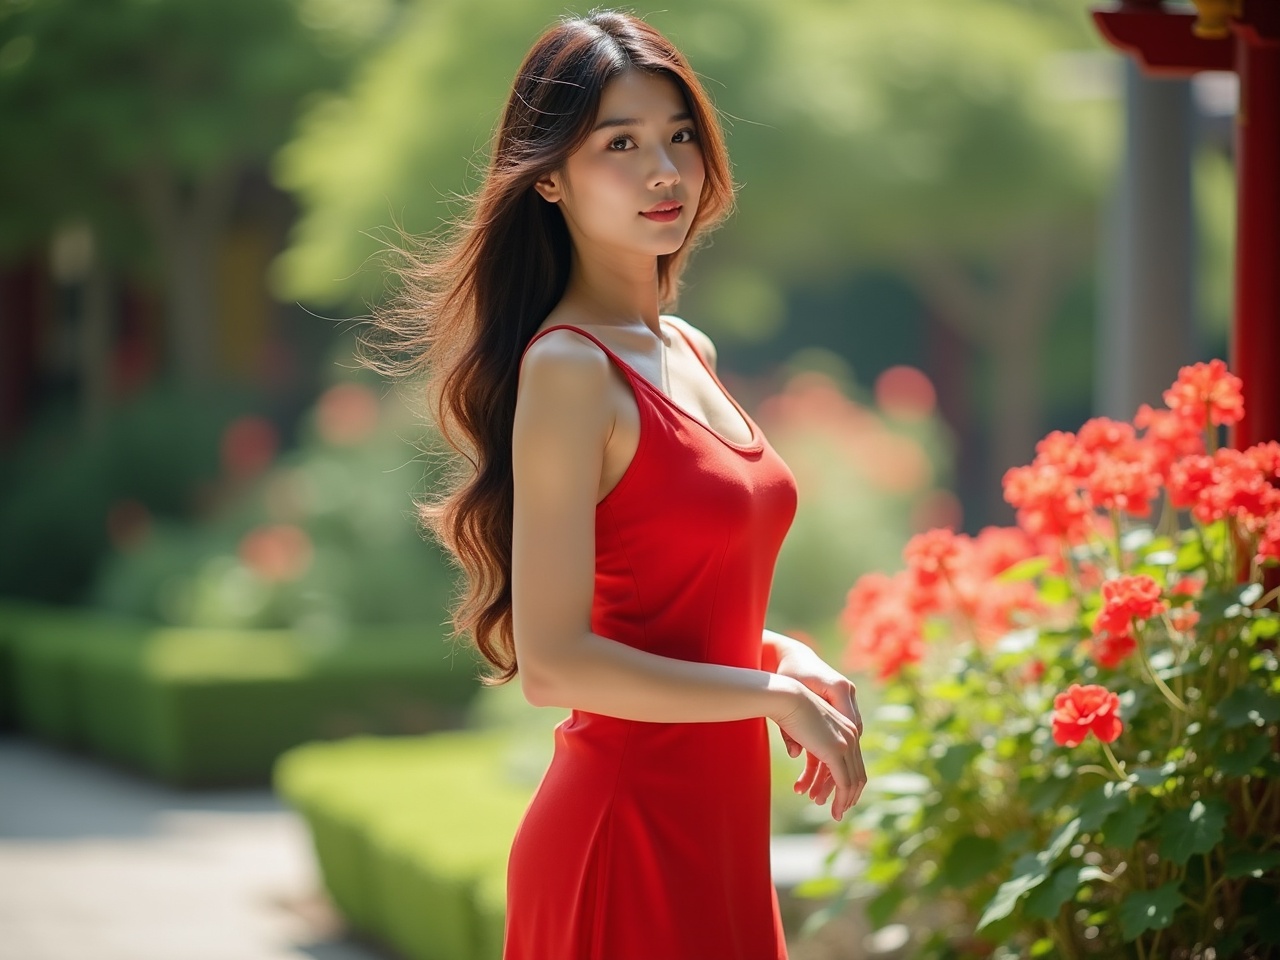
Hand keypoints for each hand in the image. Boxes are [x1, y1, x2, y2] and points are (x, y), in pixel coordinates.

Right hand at [774, 639, 864, 817]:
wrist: (785, 696)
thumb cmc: (786, 706)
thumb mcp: (798, 725)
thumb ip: (802, 740)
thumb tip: (796, 754)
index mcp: (845, 727)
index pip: (854, 760)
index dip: (849, 780)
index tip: (840, 795)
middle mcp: (851, 735)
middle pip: (858, 773)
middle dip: (848, 794)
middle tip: (840, 809)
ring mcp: (845, 743)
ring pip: (851, 781)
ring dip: (843, 800)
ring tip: (835, 814)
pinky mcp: (836, 751)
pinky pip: (843, 782)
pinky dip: (840, 799)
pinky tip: (833, 809)